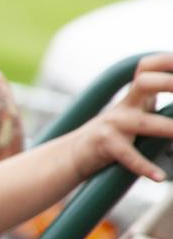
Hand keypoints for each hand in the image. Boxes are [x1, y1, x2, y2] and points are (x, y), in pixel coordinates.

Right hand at [70, 52, 172, 182]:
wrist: (74, 154)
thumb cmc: (114, 136)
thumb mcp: (135, 114)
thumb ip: (155, 105)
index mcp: (135, 96)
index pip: (148, 66)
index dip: (167, 61)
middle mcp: (125, 106)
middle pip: (145, 82)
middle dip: (170, 83)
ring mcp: (113, 124)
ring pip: (146, 123)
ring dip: (170, 129)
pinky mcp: (105, 145)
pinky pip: (128, 156)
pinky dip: (144, 167)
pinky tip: (159, 177)